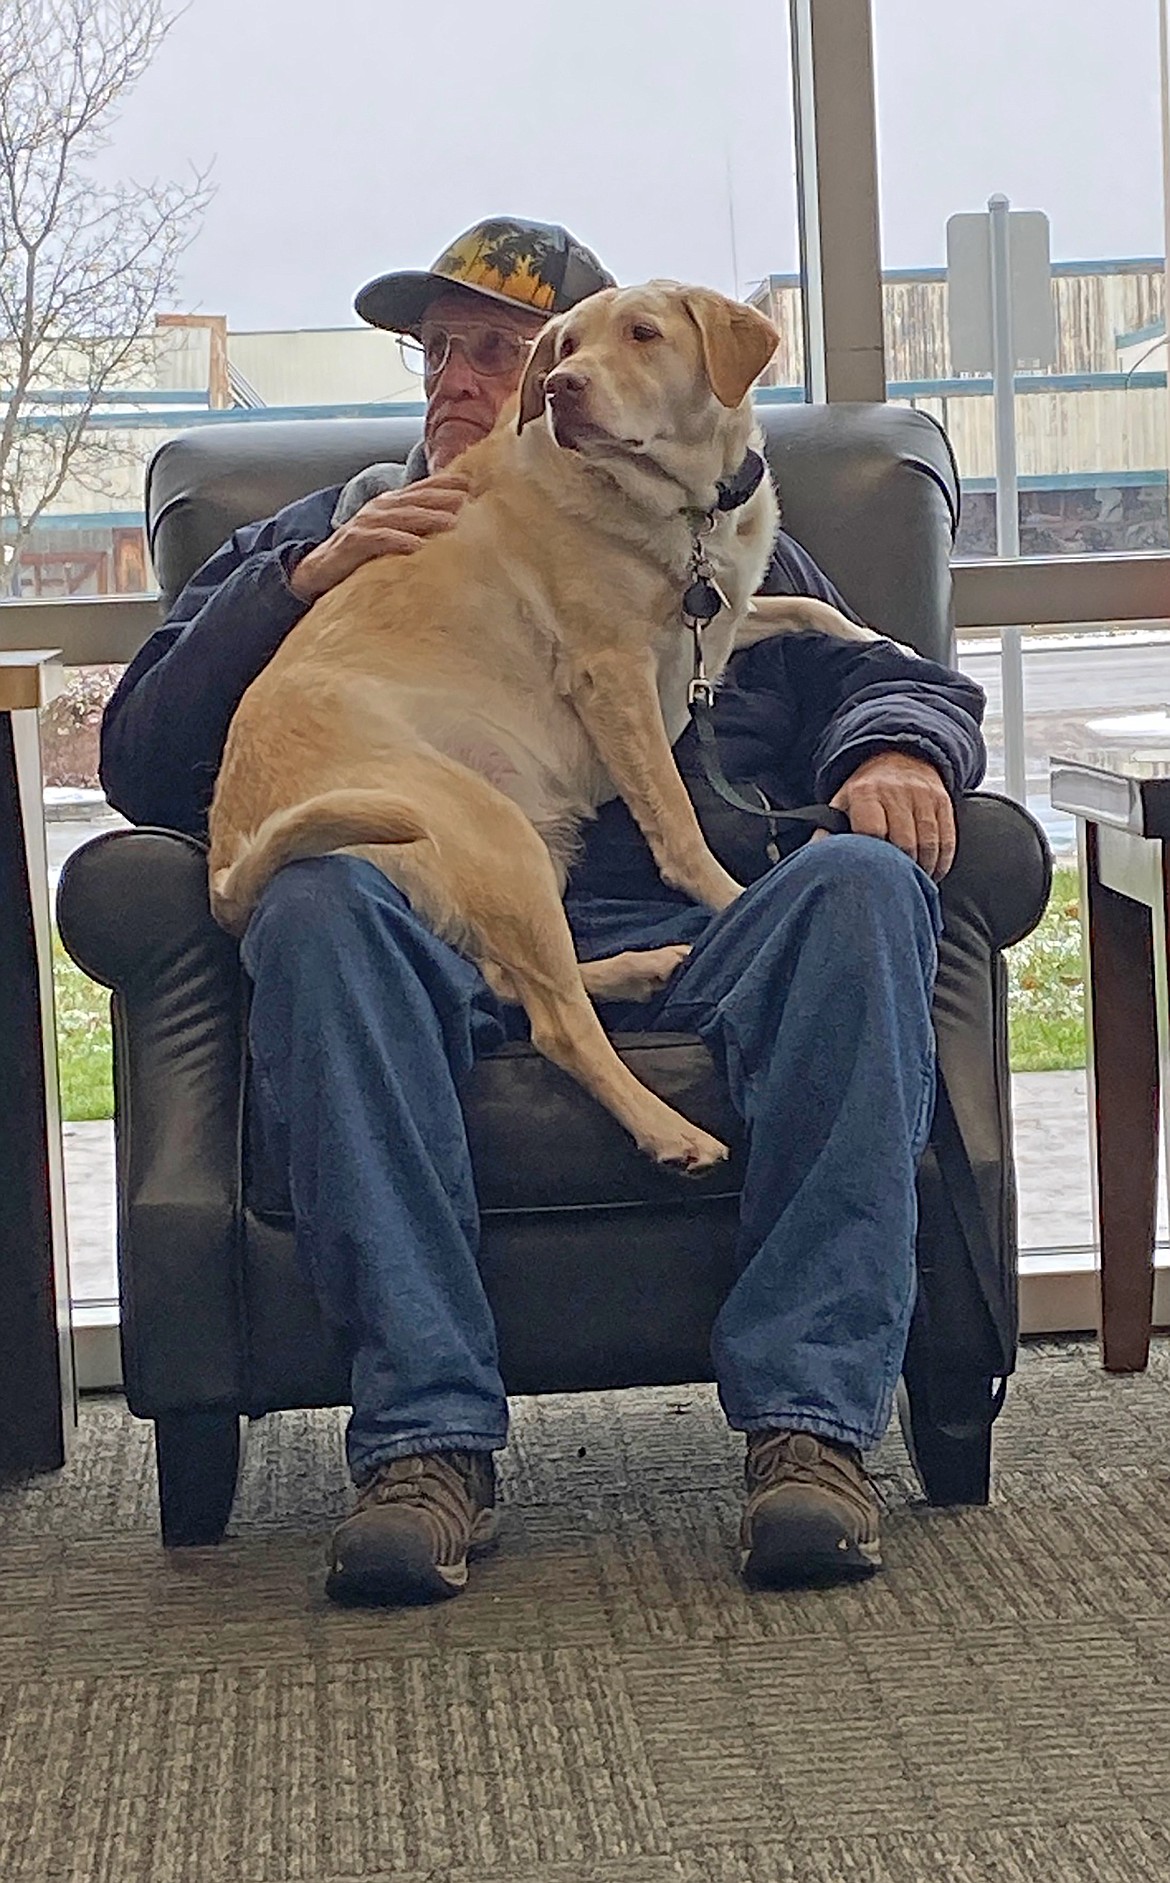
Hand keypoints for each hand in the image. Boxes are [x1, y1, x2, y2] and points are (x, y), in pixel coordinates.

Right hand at [289, 470, 469, 602]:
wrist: (317, 571)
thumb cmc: (360, 556)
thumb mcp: (391, 537)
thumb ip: (415, 530)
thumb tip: (453, 530)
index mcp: (391, 504)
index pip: (423, 489)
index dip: (446, 484)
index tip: (473, 485)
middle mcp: (380, 508)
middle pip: (417, 499)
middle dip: (444, 498)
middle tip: (471, 502)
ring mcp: (365, 523)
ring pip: (402, 517)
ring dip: (428, 519)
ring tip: (453, 525)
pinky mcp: (353, 543)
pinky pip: (380, 540)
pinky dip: (399, 541)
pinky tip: (417, 547)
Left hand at [825, 752, 955, 879]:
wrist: (898, 756)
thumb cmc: (865, 792)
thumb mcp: (841, 804)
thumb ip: (827, 832)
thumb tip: (812, 860)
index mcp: (865, 793)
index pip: (872, 831)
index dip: (873, 857)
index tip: (871, 874)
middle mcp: (896, 792)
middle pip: (904, 842)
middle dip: (900, 869)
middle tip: (893, 886)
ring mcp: (922, 796)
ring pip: (928, 844)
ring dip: (923, 870)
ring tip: (913, 883)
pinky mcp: (942, 802)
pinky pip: (946, 840)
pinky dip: (941, 863)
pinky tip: (932, 873)